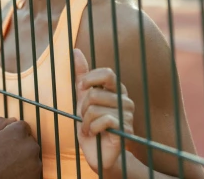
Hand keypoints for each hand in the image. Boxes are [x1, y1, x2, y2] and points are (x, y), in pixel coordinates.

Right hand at [0, 117, 41, 178]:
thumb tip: (12, 120)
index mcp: (18, 131)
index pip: (22, 126)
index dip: (12, 134)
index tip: (4, 143)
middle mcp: (30, 145)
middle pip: (28, 140)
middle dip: (19, 145)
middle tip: (4, 155)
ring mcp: (35, 162)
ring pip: (31, 155)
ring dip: (23, 158)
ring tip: (7, 165)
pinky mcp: (36, 176)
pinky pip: (33, 169)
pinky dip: (25, 170)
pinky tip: (12, 172)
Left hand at [74, 48, 134, 174]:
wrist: (97, 152)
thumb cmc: (92, 123)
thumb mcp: (83, 98)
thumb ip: (82, 75)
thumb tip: (76, 50)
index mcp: (117, 89)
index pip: (107, 73)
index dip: (89, 80)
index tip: (81, 90)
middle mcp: (125, 100)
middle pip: (95, 93)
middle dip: (83, 107)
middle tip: (85, 116)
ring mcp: (127, 115)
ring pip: (95, 109)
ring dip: (85, 121)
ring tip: (90, 128)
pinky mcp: (125, 129)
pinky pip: (103, 121)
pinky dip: (92, 128)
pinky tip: (95, 133)